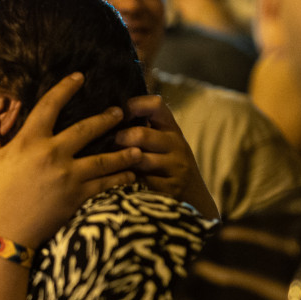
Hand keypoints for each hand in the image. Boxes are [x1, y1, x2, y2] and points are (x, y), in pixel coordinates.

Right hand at [0, 74, 141, 246]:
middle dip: (106, 119)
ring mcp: (68, 176)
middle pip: (87, 129)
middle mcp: (53, 154)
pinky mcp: (77, 197)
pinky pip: (105, 185)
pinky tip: (131, 176)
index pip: (50, 105)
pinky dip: (120, 180)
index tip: (79, 77)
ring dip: (123, 153)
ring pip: (103, 159)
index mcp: (29, 141)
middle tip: (120, 113)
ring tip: (136, 148)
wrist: (2, 232)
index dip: (66, 88)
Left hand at [117, 95, 218, 218]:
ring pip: (140, 159)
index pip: (155, 104)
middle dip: (119, 139)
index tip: (117, 116)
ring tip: (111, 163)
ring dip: (121, 161)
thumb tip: (107, 113)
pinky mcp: (171, 188)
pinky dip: (127, 180)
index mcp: (171, 128)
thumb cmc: (165, 162)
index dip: (133, 106)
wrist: (193, 195)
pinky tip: (119, 181)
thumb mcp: (161, 140)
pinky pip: (141, 181)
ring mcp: (176, 167)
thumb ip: (143, 126)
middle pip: (141, 134)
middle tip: (109, 145)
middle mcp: (176, 144)